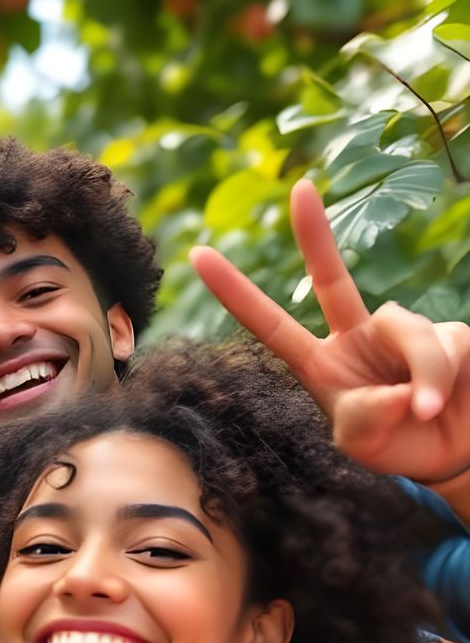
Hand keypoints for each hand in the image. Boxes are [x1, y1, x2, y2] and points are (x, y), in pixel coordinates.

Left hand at [190, 179, 469, 485]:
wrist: (457, 452)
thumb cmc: (400, 446)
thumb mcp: (365, 445)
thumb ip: (365, 420)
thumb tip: (397, 391)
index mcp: (321, 364)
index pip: (270, 325)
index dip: (235, 293)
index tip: (198, 255)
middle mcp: (359, 337)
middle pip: (332, 279)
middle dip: (314, 235)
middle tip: (299, 190)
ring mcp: (404, 332)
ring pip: (405, 327)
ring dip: (420, 371)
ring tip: (426, 410)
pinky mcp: (453, 334)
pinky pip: (445, 345)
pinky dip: (440, 377)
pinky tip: (442, 403)